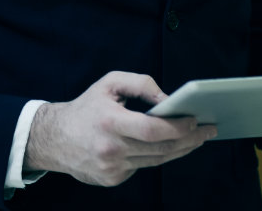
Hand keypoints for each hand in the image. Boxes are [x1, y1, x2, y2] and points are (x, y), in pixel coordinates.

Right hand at [25, 71, 216, 186]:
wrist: (54, 138)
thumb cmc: (85, 108)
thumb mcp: (108, 83)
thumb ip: (140, 83)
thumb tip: (167, 100)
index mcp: (109, 122)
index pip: (153, 130)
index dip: (179, 127)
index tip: (196, 120)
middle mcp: (111, 148)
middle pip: (162, 149)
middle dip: (189, 139)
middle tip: (207, 131)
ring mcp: (112, 167)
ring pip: (157, 161)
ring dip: (180, 149)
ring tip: (195, 138)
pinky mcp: (112, 179)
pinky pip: (143, 167)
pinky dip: (155, 156)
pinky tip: (165, 146)